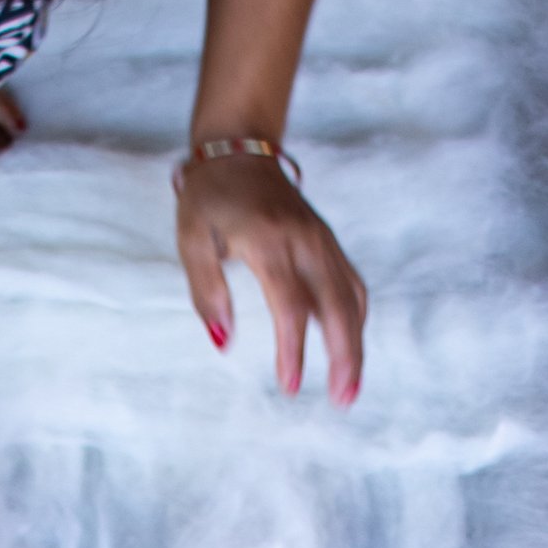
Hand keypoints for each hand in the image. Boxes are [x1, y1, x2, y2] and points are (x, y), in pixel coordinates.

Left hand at [175, 153, 364, 401]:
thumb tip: (223, 341)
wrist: (238, 148)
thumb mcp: (191, 241)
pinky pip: (351, 284)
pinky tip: (350, 346)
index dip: (293, 351)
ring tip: (350, 386)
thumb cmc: (209, 198)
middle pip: (337, 306)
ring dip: (356, 344)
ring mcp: (322, 240)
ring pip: (351, 298)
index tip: (289, 386)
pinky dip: (355, 319)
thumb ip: (206, 292)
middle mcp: (304, 241)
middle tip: (342, 399)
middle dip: (344, 356)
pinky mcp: (329, 242)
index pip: (290, 306)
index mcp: (269, 242)